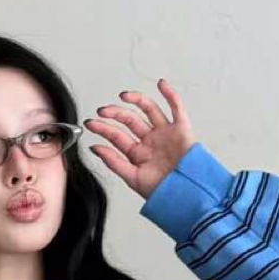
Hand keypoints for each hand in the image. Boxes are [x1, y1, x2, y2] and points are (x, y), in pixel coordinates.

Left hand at [83, 78, 198, 201]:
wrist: (187, 195)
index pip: (116, 136)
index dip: (103, 129)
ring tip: (123, 96)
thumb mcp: (132, 178)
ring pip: (149, 110)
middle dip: (115, 113)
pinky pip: (176, 108)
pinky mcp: (181, 130)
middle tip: (103, 111)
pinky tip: (161, 84)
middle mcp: (150, 141)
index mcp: (137, 153)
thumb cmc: (163, 192)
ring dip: (136, 100)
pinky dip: (170, 95)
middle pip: (129, 120)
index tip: (90, 123)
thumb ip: (114, 162)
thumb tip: (95, 148)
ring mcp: (165, 134)